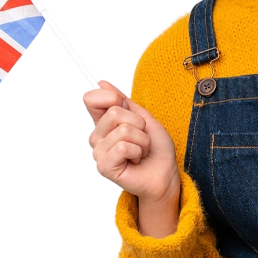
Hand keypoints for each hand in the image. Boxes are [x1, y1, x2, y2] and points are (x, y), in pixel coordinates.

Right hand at [84, 80, 179, 206]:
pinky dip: (138, 151)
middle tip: (141, 138)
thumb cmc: (156, 149)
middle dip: (138, 123)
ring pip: (123, 130)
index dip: (109, 96)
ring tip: (141, 151)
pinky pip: (123, 146)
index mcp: (105, 123)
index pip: (91, 99)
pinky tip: (136, 160)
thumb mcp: (143, 117)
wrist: (165, 174)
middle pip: (114, 112)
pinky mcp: (105, 166)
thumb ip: (123, 101)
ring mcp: (100, 152)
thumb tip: (101, 84)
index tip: (122, 104)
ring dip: (142, 140)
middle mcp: (98, 137)